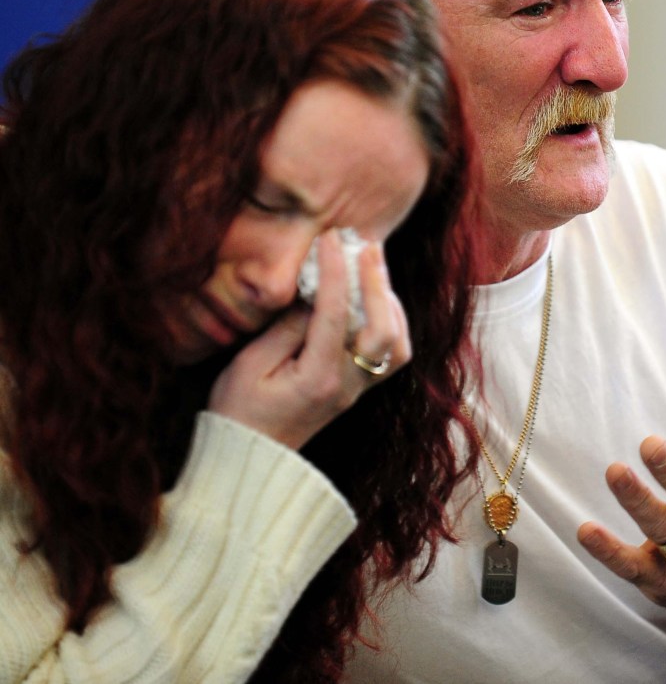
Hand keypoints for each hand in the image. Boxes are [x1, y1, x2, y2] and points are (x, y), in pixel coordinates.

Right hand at [208, 230, 409, 448]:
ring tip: (372, 266)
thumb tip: (316, 295)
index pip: (335, 314)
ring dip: (389, 300)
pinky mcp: (358, 388)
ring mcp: (357, 389)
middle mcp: (346, 385)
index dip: (335, 271)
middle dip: (376, 280)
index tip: (330, 238)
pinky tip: (373, 298)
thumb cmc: (239, 409)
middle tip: (366, 244)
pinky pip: (392, 352)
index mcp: (316, 378)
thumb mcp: (249, 364)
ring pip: (398, 342)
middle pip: (383, 329)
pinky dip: (391, 320)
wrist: (250, 456)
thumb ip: (286, 328)